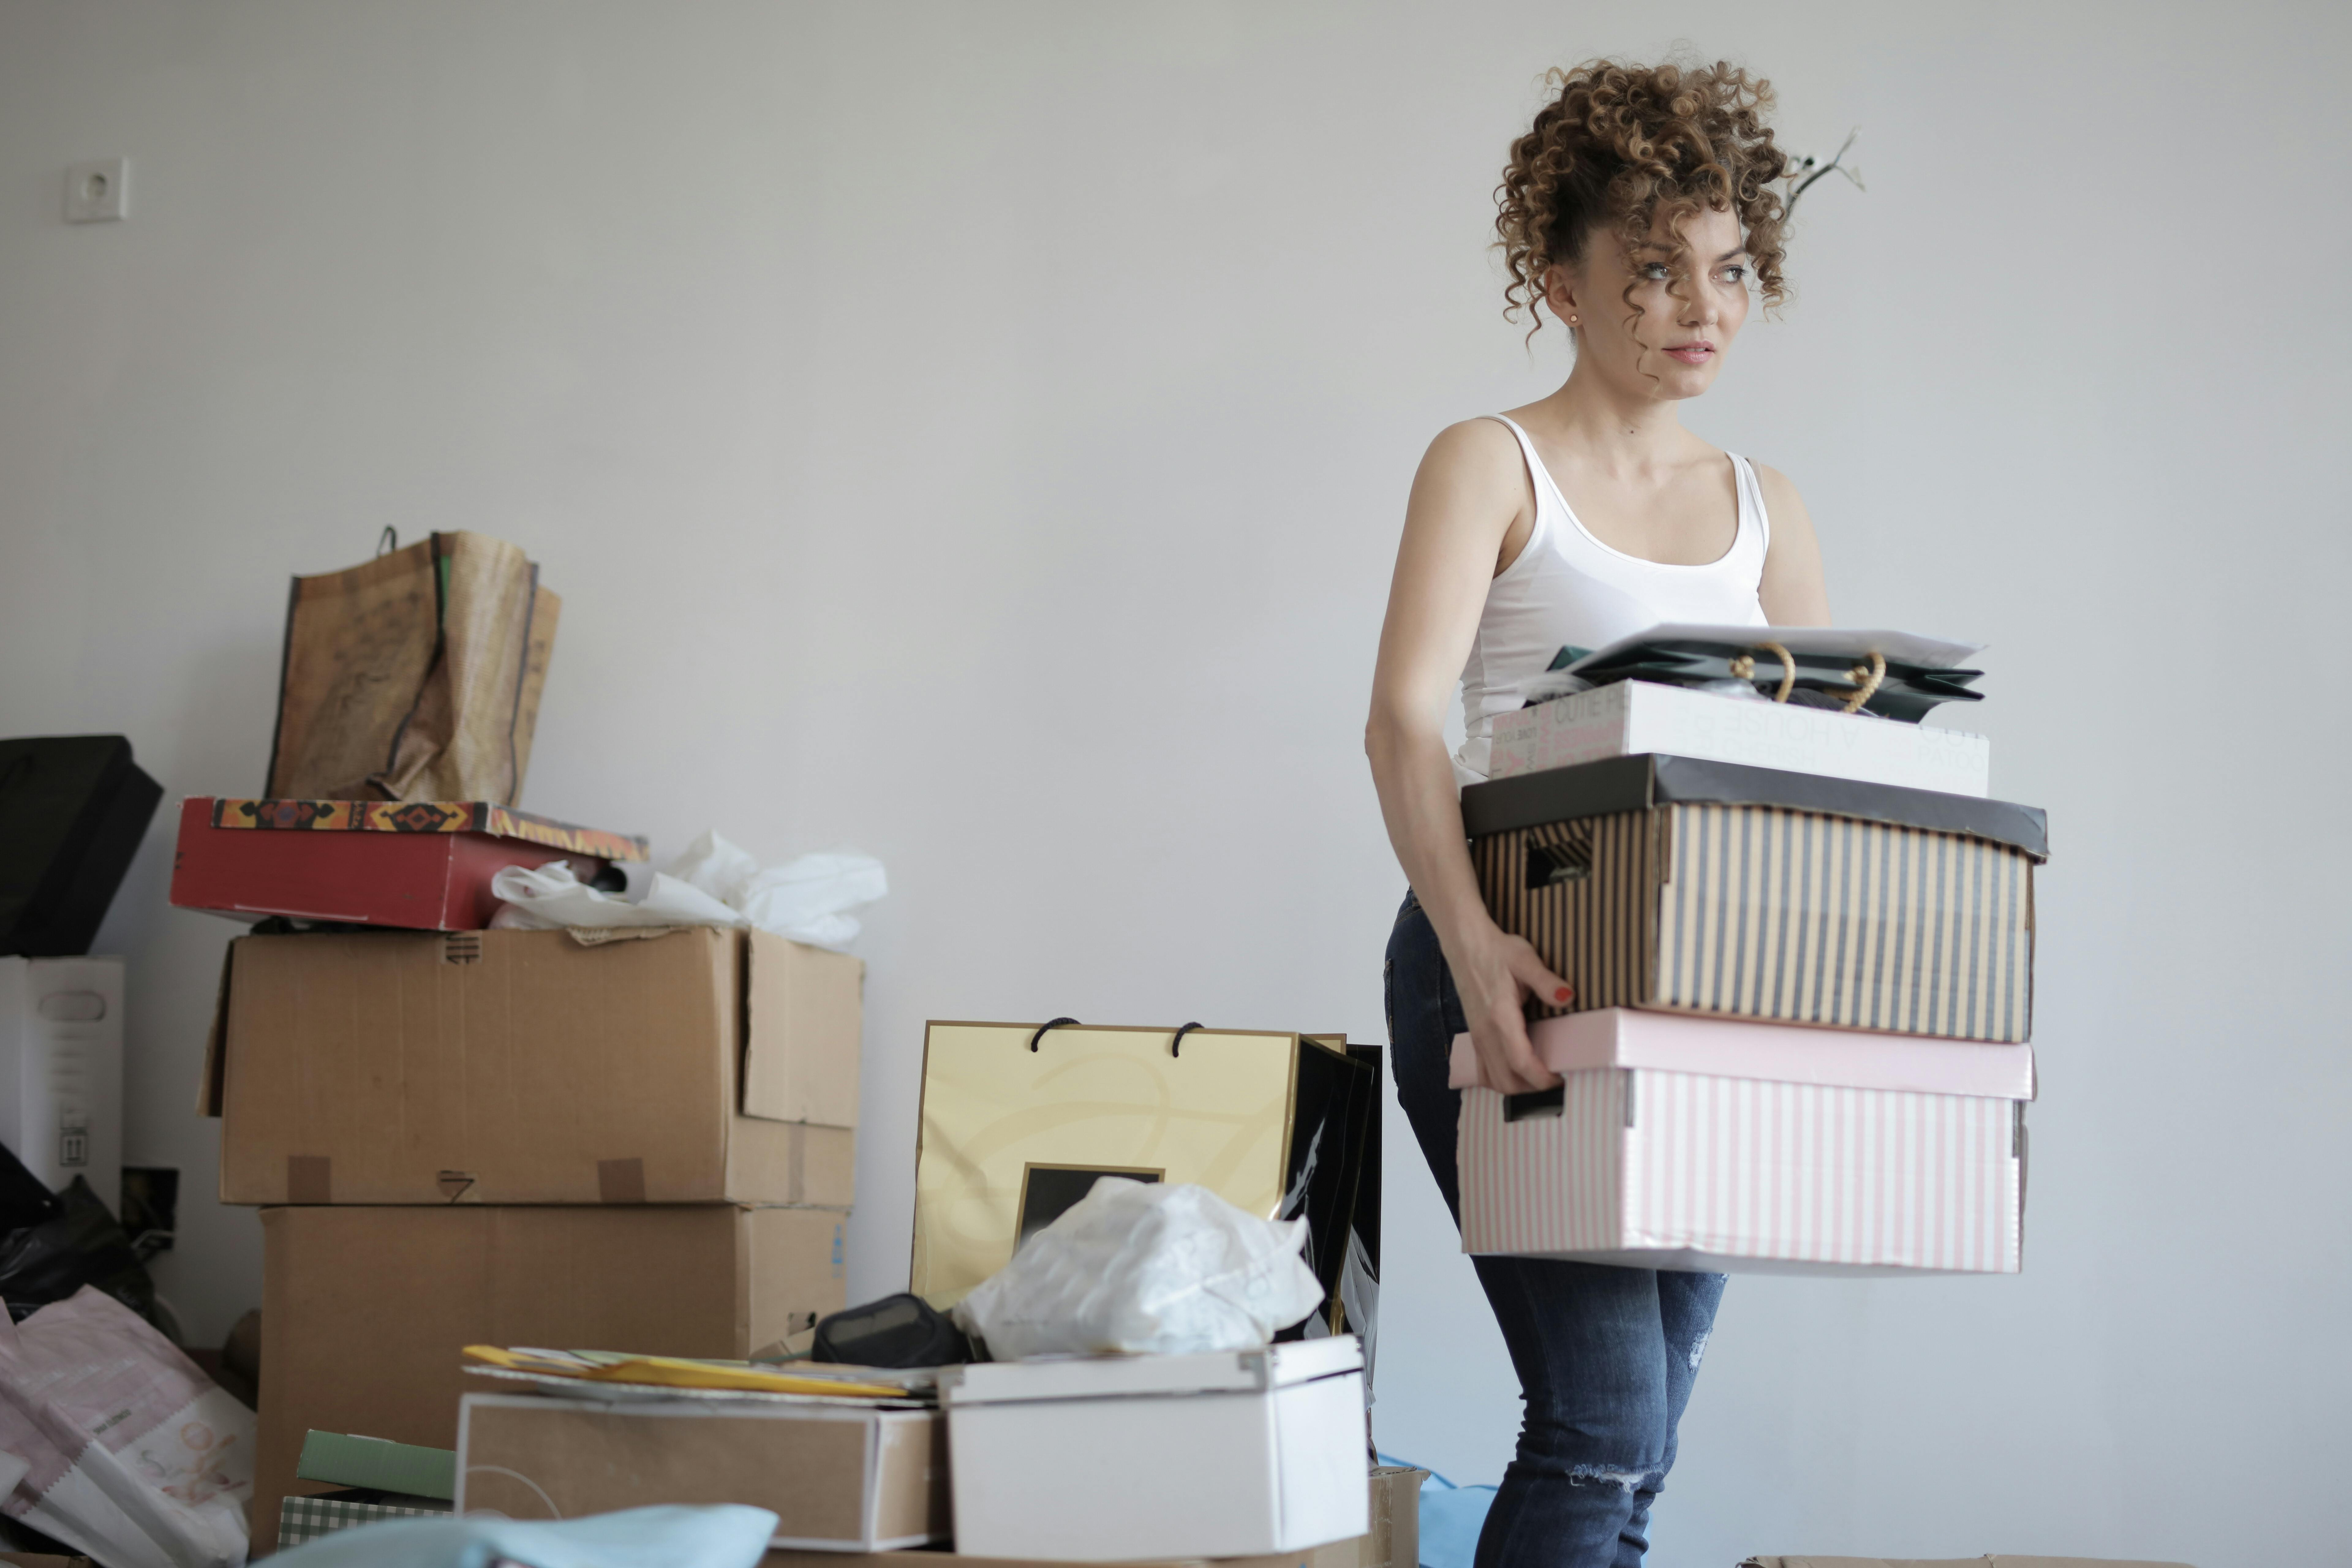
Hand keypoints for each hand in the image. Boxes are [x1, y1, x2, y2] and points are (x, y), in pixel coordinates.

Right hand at [1443, 919, 1573, 1094]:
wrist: (1465, 945)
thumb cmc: (1497, 951)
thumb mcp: (1525, 960)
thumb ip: (1546, 981)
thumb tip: (1568, 998)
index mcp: (1500, 1018)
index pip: (1521, 1063)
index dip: (1542, 1079)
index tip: (1561, 1079)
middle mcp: (1485, 1033)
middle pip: (1506, 1081)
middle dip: (1533, 1089)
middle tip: (1556, 1080)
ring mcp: (1477, 1036)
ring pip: (1493, 1080)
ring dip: (1517, 1087)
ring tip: (1540, 1078)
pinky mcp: (1475, 1035)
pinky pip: (1484, 1071)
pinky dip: (1501, 1080)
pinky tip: (1517, 1073)